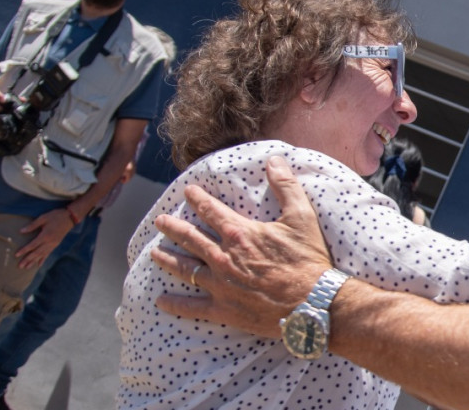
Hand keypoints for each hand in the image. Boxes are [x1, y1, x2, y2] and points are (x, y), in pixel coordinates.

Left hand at [15, 208, 75, 268]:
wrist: (70, 218)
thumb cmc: (56, 216)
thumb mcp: (43, 218)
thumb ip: (32, 225)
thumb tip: (21, 231)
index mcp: (45, 236)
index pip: (32, 245)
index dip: (24, 250)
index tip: (16, 255)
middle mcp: (49, 242)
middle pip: (36, 253)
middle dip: (27, 260)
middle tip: (19, 266)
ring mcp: (53, 244)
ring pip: (42, 255)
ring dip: (33, 262)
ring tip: (26, 268)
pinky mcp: (55, 245)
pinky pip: (48, 254)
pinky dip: (43, 260)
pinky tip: (38, 265)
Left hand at [152, 156, 332, 337]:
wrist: (314, 303)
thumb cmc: (309, 260)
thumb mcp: (302, 216)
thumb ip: (286, 186)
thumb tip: (274, 160)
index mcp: (239, 233)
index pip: (210, 210)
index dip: (197, 199)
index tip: (187, 192)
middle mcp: (223, 257)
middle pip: (190, 238)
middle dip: (173, 227)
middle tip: (160, 221)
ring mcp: (220, 285)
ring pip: (185, 269)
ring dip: (167, 259)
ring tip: (154, 253)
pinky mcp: (224, 309)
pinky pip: (192, 307)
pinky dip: (175, 304)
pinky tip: (161, 301)